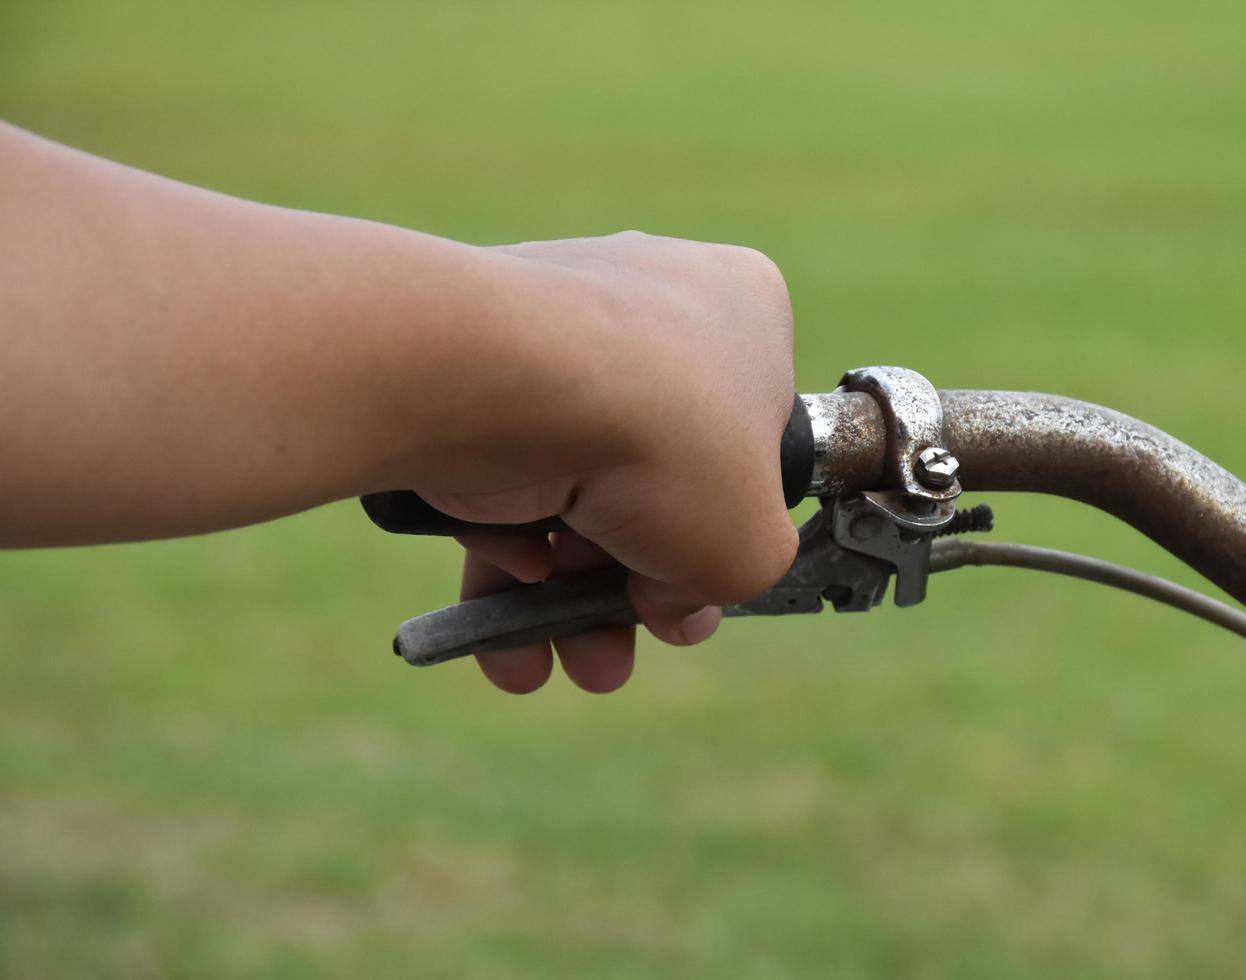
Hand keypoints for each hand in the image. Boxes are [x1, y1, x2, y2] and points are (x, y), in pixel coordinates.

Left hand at [418, 232, 797, 692]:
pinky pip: (502, 473)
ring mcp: (557, 328)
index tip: (698, 593)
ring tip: (559, 669)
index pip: (753, 437)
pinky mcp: (473, 368)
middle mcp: (652, 301)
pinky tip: (501, 624)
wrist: (505, 378)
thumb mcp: (753, 543)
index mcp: (745, 311)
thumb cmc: (664, 439)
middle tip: (614, 657)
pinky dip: (502, 554)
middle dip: (630, 590)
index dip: (728, 527)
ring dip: (562, 602)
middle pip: (655, 477)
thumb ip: (739, 574)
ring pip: (572, 487)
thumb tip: (672, 600)